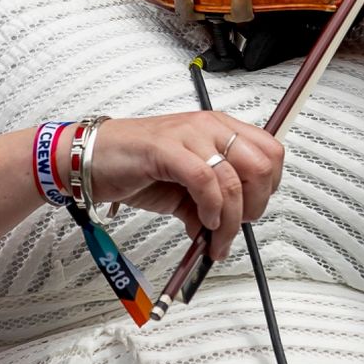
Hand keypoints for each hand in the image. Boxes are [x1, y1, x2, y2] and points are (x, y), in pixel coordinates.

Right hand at [76, 113, 283, 259]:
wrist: (92, 159)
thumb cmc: (138, 166)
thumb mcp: (185, 190)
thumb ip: (208, 206)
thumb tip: (223, 234)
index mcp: (220, 128)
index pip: (271, 152)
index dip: (270, 187)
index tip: (253, 210)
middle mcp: (209, 126)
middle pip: (262, 165)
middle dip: (256, 205)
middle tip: (237, 226)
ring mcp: (189, 134)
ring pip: (234, 179)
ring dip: (229, 219)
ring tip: (215, 237)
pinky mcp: (166, 149)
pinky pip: (204, 180)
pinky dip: (209, 208)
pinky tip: (201, 221)